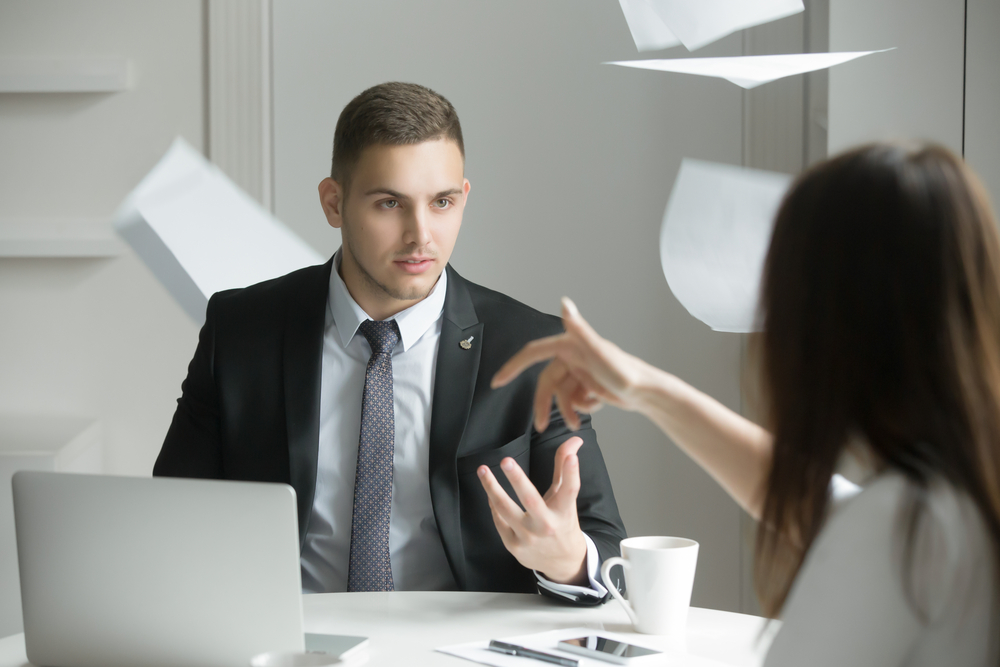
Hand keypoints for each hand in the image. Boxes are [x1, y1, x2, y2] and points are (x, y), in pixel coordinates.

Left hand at [477, 436, 587, 584]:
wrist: (561, 562)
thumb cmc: (562, 523)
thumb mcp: (566, 499)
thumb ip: (565, 469)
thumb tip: (574, 440)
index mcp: (563, 512)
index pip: (570, 490)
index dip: (572, 473)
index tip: (573, 455)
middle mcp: (546, 525)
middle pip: (531, 500)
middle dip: (517, 479)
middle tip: (506, 461)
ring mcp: (528, 537)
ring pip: (506, 510)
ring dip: (492, 488)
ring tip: (483, 470)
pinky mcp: (513, 545)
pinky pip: (499, 520)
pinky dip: (494, 505)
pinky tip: (490, 492)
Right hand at [491, 297, 651, 431]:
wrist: (646, 393)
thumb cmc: (625, 371)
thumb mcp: (598, 351)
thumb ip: (579, 329)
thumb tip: (565, 303)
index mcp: (570, 345)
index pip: (533, 354)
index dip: (513, 366)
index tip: (497, 382)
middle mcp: (573, 356)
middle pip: (547, 383)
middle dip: (544, 405)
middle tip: (541, 425)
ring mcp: (581, 372)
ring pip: (560, 395)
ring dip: (566, 410)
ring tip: (576, 424)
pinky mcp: (589, 384)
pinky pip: (574, 400)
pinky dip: (581, 408)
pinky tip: (594, 407)